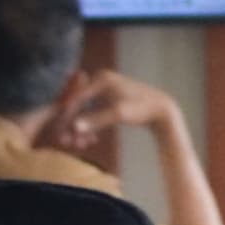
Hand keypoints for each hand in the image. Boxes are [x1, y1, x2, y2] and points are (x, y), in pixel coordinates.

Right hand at [51, 69, 178, 147]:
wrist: (163, 111)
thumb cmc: (143, 109)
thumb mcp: (119, 114)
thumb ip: (96, 120)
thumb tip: (75, 127)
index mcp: (101, 79)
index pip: (76, 98)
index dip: (67, 117)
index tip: (61, 134)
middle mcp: (101, 80)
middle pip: (78, 105)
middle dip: (72, 125)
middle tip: (66, 142)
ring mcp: (105, 90)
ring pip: (86, 111)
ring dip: (81, 128)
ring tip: (78, 145)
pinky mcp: (110, 99)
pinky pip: (94, 113)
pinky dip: (91, 126)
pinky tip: (90, 141)